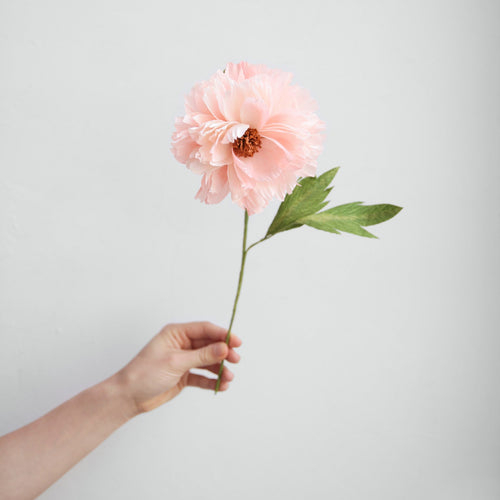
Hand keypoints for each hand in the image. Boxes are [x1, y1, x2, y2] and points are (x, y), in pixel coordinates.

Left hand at [116, 322, 241, 413]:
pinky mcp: (183, 375)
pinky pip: (202, 376)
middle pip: (209, 345)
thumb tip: (224, 348)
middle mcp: (181, 344)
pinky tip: (221, 385)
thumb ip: (202, 355)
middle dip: (223, 353)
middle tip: (236, 360)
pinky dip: (212, 380)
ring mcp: (183, 360)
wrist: (128, 397)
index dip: (222, 335)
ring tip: (228, 378)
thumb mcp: (176, 362)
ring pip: (207, 361)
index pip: (205, 329)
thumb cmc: (145, 374)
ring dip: (219, 369)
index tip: (236, 342)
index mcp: (176, 333)